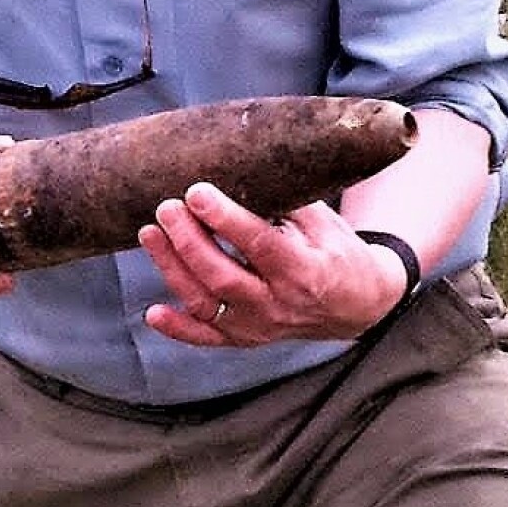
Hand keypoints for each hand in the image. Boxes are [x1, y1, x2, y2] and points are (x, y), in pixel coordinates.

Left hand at [140, 184, 409, 350]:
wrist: (357, 305)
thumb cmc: (336, 252)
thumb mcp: (323, 222)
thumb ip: (284, 201)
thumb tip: (239, 167)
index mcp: (303, 270)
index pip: (258, 244)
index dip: (225, 219)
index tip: (197, 191)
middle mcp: (278, 304)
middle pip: (223, 276)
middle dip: (189, 241)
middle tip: (167, 207)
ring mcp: (258, 327)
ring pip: (206, 303)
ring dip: (173, 269)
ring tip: (150, 233)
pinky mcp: (244, 338)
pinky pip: (206, 338)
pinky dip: (178, 328)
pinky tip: (152, 312)